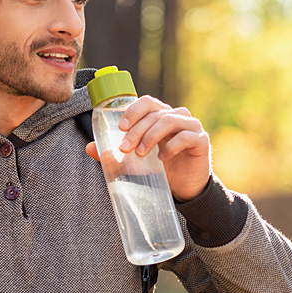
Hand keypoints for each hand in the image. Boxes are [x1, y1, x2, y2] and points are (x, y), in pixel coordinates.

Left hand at [86, 96, 210, 200]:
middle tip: (124, 148)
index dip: (133, 110)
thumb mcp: (135, 162)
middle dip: (136, 130)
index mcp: (161, 116)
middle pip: (154, 113)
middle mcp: (177, 117)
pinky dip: (171, 146)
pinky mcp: (201, 141)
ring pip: (169, 120)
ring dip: (151, 136)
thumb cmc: (161, 170)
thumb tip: (89, 147)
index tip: (120, 128)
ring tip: (140, 154)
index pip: (147, 102)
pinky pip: (185, 136)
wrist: (186, 190)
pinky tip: (162, 159)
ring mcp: (191, 127)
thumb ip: (115, 154)